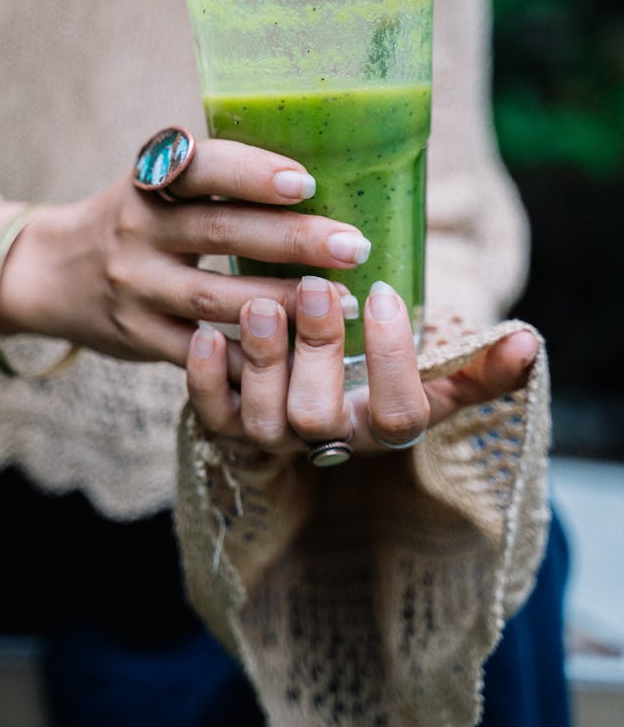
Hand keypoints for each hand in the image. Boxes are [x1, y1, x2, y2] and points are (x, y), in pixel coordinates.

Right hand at [0, 140, 369, 364]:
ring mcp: (135, 286)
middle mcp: (137, 229)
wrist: (52, 272)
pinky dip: (246, 356)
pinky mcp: (138, 336)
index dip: (252, 173)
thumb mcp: (158, 185)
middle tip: (354, 246)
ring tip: (342, 304)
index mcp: (150, 181)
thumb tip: (322, 174)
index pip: (200, 167)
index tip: (307, 182)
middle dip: (292, 240)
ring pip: (213, 298)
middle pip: (220, 232)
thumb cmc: (137, 220)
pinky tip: (296, 359)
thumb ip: (218, 180)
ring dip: (282, 303)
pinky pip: (198, 352)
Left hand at [185, 277, 538, 455]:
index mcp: (379, 426)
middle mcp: (325, 438)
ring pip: (260, 420)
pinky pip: (208, 414)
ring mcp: (272, 432)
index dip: (393, 362)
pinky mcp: (225, 419)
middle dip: (318, 353)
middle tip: (318, 288)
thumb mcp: (436, 370)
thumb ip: (481, 362)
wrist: (321, 384)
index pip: (397, 417)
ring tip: (262, 302)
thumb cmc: (383, 370)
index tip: (383, 294)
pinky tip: (202, 331)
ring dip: (260, 360)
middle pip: (318, 419)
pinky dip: (200, 378)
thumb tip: (527, 342)